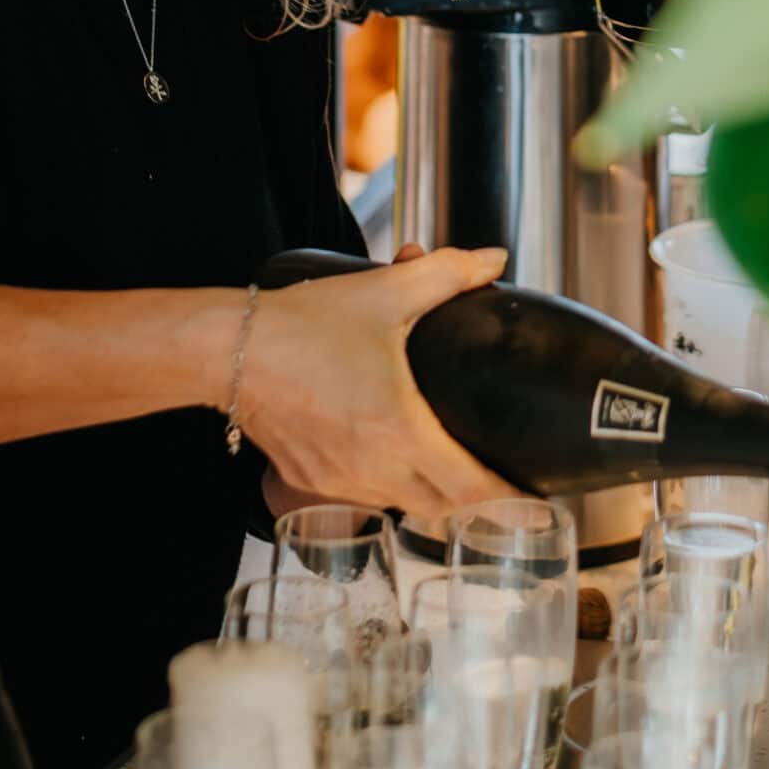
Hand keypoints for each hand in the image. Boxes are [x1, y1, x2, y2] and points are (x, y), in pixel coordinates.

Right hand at [240, 245, 514, 519]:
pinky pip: (366, 498)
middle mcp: (371, 469)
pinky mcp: (312, 483)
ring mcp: (338, 482)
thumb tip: (492, 259)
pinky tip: (399, 460)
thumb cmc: (302, 326)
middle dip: (481, 503)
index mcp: (399, 430)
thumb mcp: (384, 293)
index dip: (511, 501)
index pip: (470, 489)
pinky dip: (392, 487)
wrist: (229, 350)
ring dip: (435, 495)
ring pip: (404, 505)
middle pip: (443, 508)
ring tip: (458, 469)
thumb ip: (447, 276)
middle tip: (509, 486)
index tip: (540, 503)